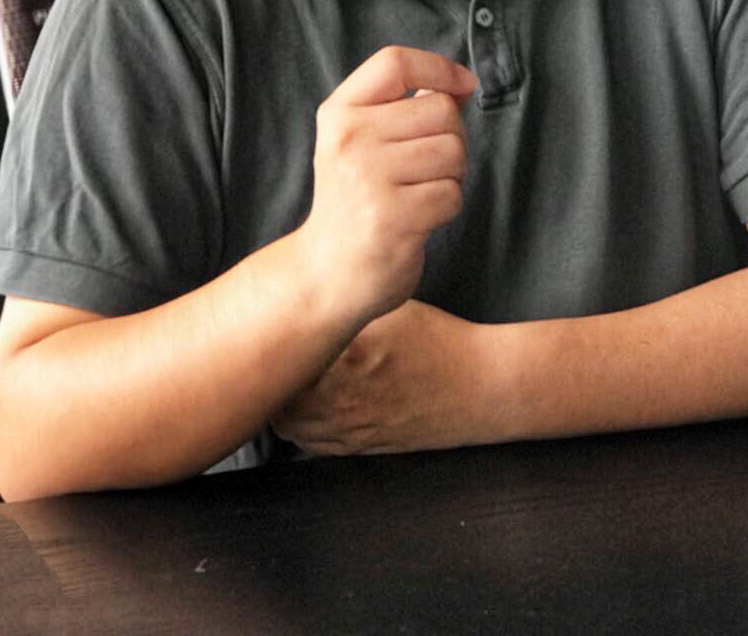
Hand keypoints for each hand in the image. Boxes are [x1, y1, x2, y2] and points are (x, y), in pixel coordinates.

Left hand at [272, 300, 495, 455]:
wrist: (478, 388)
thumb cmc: (438, 341)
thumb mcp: (391, 310)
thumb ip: (347, 308)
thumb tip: (307, 299)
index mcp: (350, 358)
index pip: (286, 359)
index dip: (270, 343)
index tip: (269, 327)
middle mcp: (344, 399)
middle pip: (279, 396)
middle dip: (271, 375)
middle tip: (270, 352)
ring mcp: (350, 429)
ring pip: (288, 425)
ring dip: (280, 402)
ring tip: (287, 378)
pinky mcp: (360, 447)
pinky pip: (310, 445)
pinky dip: (299, 426)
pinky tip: (307, 404)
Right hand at [300, 47, 476, 331]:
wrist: (326, 274)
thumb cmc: (356, 201)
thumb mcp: (364, 142)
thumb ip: (408, 107)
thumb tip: (463, 82)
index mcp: (339, 112)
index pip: (395, 62)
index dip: (439, 67)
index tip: (463, 84)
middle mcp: (348, 139)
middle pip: (441, 109)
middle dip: (452, 138)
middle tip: (426, 168)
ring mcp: (367, 178)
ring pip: (453, 151)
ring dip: (452, 175)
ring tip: (420, 192)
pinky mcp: (391, 218)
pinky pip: (452, 194)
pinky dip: (447, 207)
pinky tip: (419, 219)